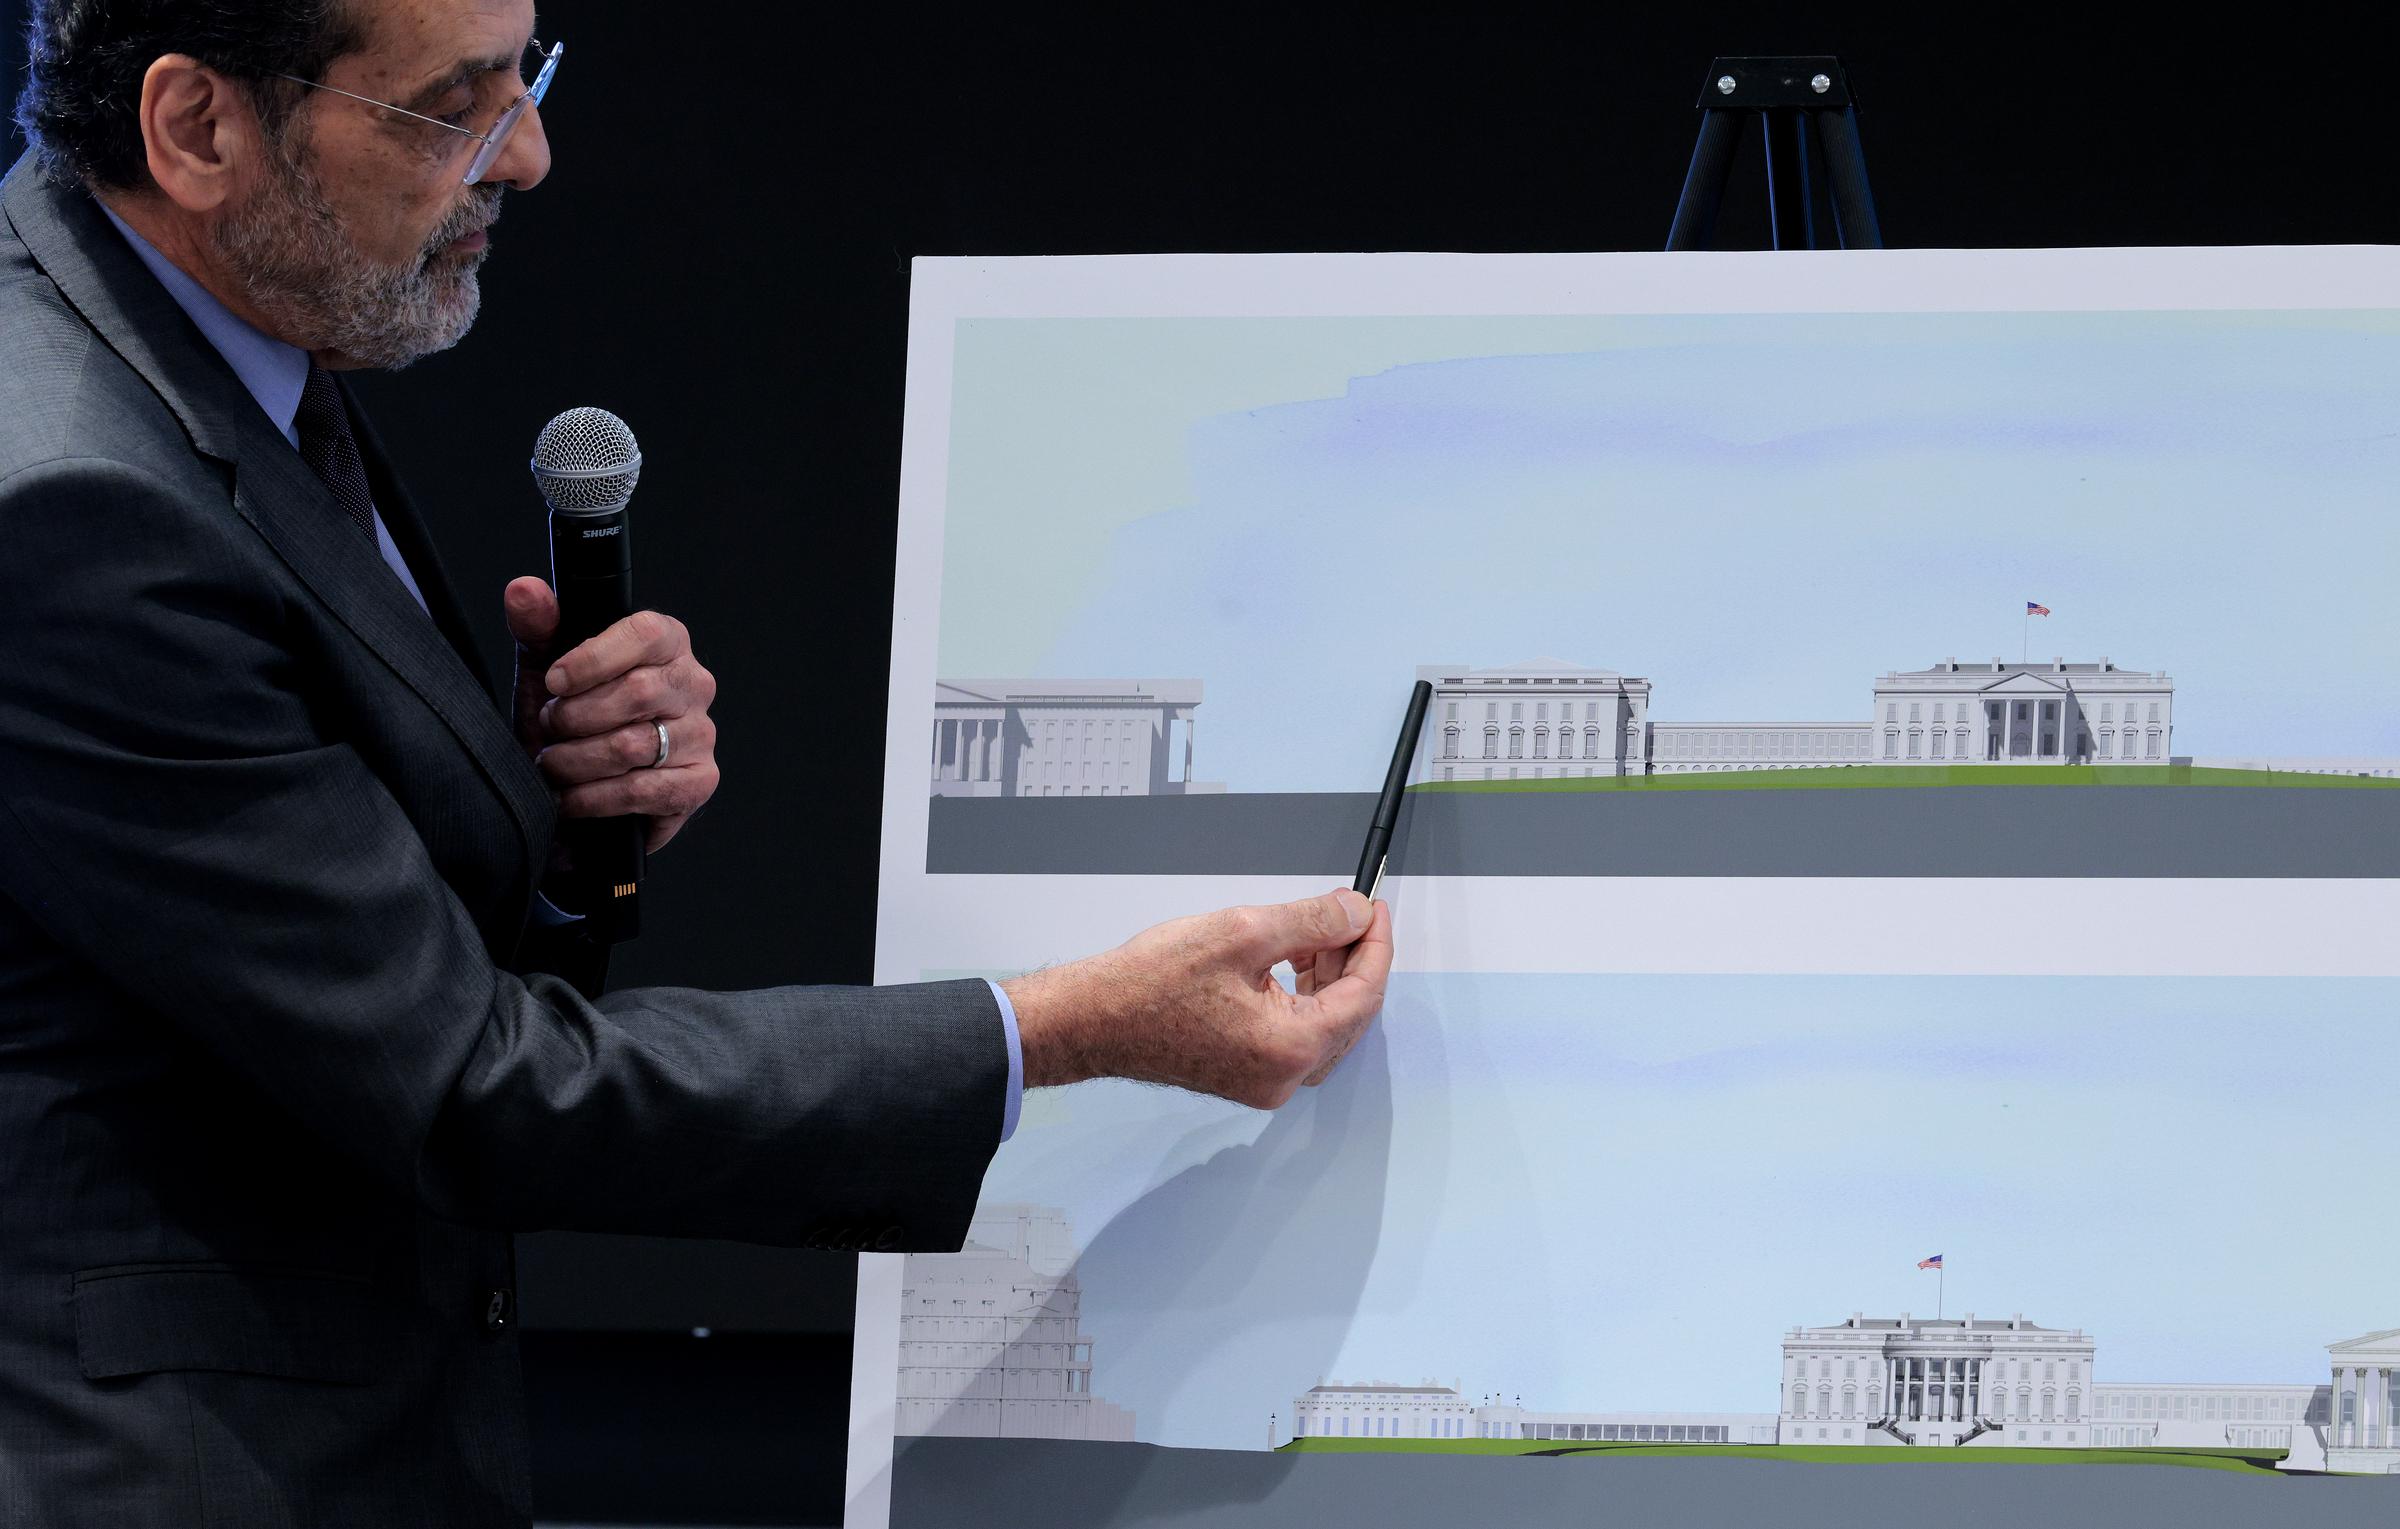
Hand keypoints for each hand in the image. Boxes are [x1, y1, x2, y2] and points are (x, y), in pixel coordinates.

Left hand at [504, 577, 720, 852]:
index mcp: (667, 643)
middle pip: (638, 692)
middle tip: (548, 728)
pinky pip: (644, 790)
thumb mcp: (546, 667)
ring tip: (552, 764)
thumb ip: (537, 626)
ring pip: (634, 745)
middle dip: (575, 717)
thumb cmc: (572, 717)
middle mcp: (693, 684)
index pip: (646, 634)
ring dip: (576, 760)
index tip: (554, 681)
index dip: (595, 658)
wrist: (582, 784)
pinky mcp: (699, 781)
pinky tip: (570, 798)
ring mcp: (701, 734)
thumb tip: (524, 590)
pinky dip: (594, 798)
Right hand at [1001, 888, 1393, 1108]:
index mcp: (1290, 1047)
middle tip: (1348, 914)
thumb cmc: (1150, 982)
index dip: (1375, 946)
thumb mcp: (1241, 933)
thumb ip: (1311, 922)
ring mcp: (1264, 1082)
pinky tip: (1290, 960)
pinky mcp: (1246, 1075)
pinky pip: (1295, 1034)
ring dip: (1328, 977)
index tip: (1373, 910)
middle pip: (1349, 1014)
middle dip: (1353, 960)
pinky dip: (1301, 996)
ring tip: (1316, 932)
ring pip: (1324, 1025)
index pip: (1363, 995)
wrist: (1092, 1019)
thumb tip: (1354, 914)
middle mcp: (1284, 1077)